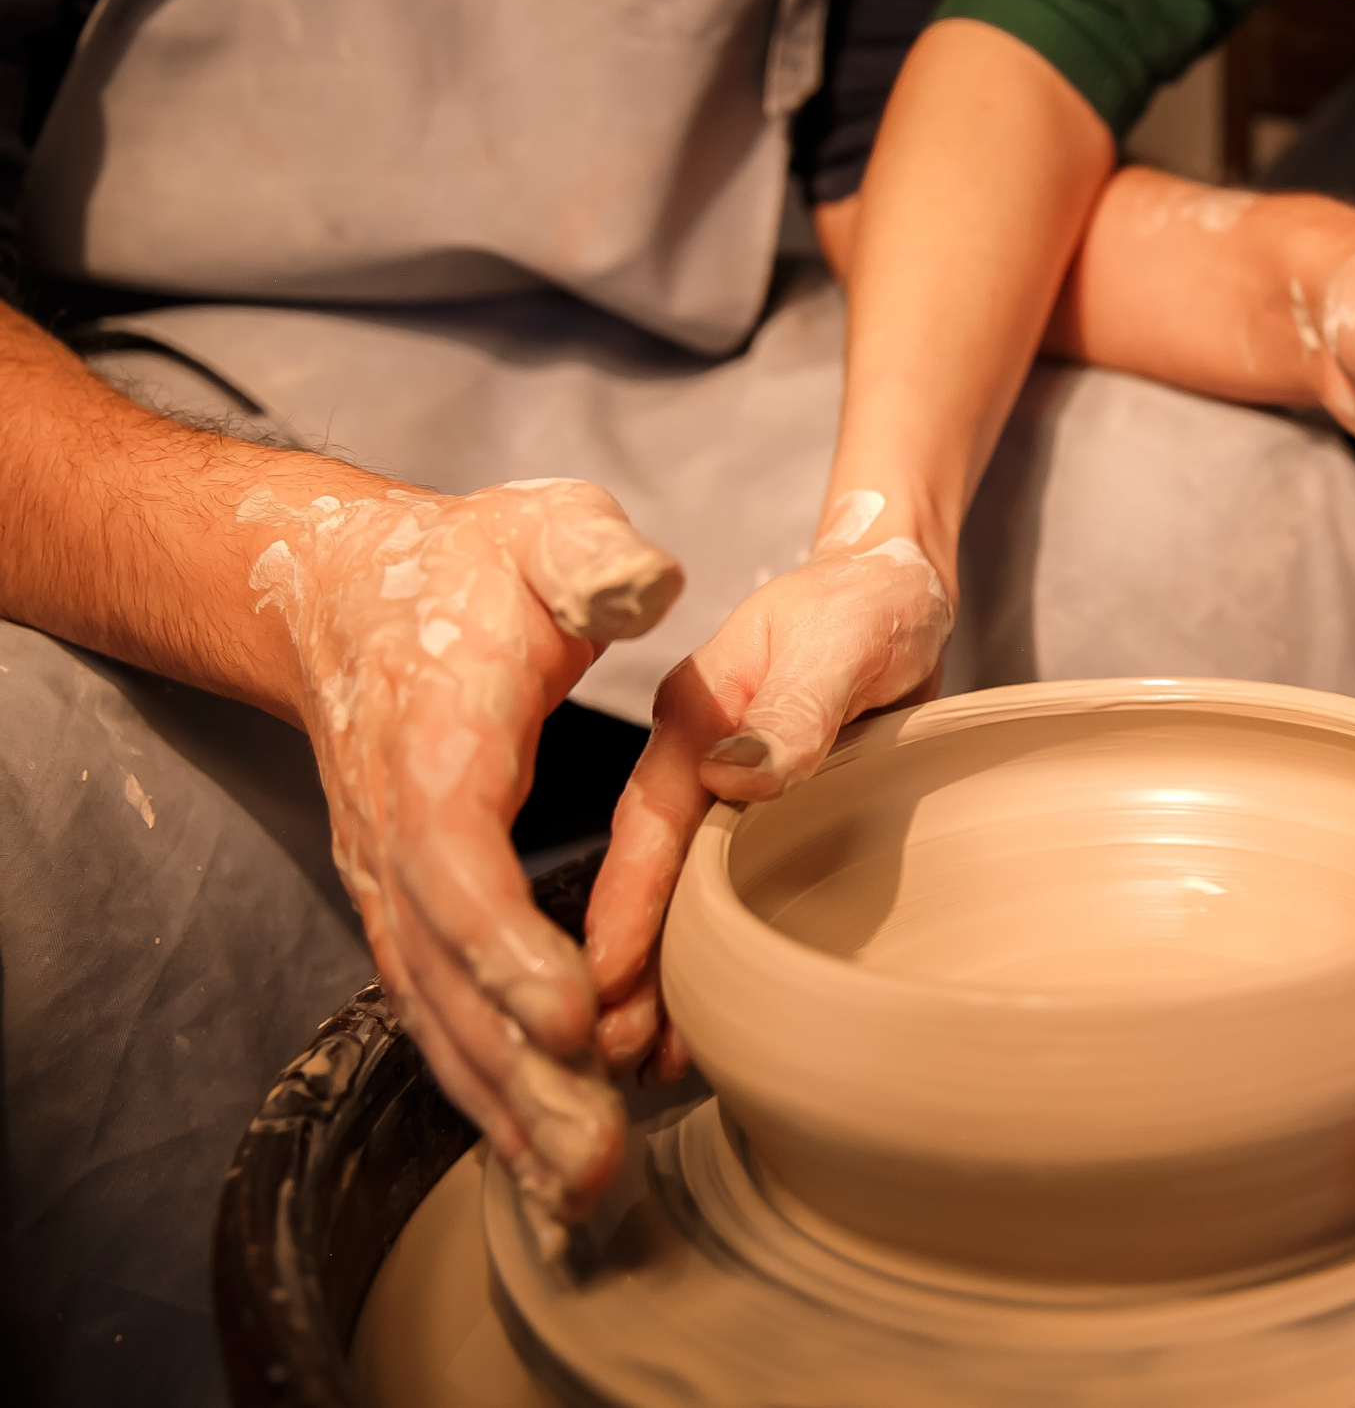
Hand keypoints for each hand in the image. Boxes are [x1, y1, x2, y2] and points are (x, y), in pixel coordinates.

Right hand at [241, 478, 683, 1218]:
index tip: (573, 1019)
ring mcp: (391, 881)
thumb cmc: (468, 564)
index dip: (507, 947)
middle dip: (519, 1074)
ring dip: (505, 1107)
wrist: (343, 590)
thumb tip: (645, 592)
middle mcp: (398, 832)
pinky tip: (544, 1154)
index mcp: (436, 744)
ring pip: (437, 1014)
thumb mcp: (546, 531)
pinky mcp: (407, 909)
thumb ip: (593, 561)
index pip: (458, 863)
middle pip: (445, 975)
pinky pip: (439, 1013)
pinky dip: (487, 1088)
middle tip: (596, 1158)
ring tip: (581, 1190)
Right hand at [586, 497, 952, 1079]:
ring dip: (657, 983)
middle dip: (620, 973)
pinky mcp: (753, 820)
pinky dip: (700, 959)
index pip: (646, 825)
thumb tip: (742, 774)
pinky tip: (699, 1019)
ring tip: (649, 1067)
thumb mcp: (844, 634)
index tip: (597, 988)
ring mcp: (718, 795)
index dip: (623, 909)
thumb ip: (799, 701)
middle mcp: (692, 763)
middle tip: (610, 1064)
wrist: (899, 584)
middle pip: (644, 882)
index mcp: (692, 717)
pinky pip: (713, 899)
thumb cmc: (873, 597)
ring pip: (672, 902)